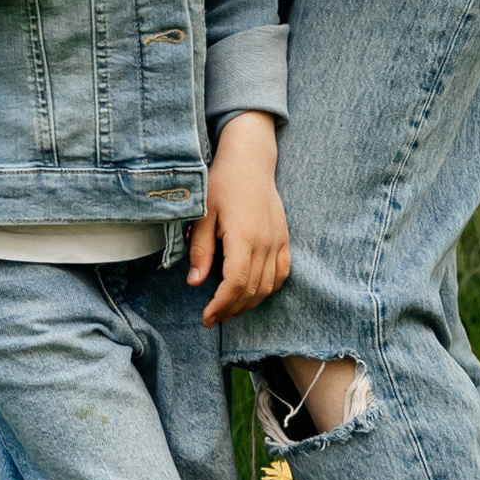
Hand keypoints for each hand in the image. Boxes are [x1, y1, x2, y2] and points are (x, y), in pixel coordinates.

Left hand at [190, 113, 289, 326]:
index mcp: (244, 236)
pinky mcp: (284, 238)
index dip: (221, 305)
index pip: (235, 283)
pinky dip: (269, 289)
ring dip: (249, 303)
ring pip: (268, 286)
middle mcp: (265, 242)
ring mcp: (278, 241)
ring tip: (229, 309)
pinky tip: (253, 294)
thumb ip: (201, 249)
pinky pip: (282, 273)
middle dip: (231, 309)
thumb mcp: (203, 213)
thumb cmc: (222, 183)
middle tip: (213, 317)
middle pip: (252, 290)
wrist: (250, 161)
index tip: (206, 316)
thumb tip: (195, 282)